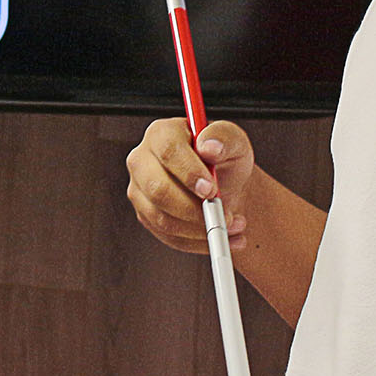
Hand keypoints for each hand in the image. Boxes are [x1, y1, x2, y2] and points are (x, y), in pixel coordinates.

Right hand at [125, 117, 251, 255]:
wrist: (225, 184)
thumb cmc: (225, 159)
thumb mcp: (234, 141)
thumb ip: (224, 137)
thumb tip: (209, 147)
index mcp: (161, 134)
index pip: (167, 151)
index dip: (189, 172)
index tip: (211, 190)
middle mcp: (143, 160)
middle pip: (157, 189)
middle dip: (193, 208)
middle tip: (224, 215)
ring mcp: (140, 190)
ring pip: (162, 218)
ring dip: (200, 229)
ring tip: (231, 226)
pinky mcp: (146, 216)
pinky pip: (168, 236)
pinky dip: (197, 242)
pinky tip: (221, 236)